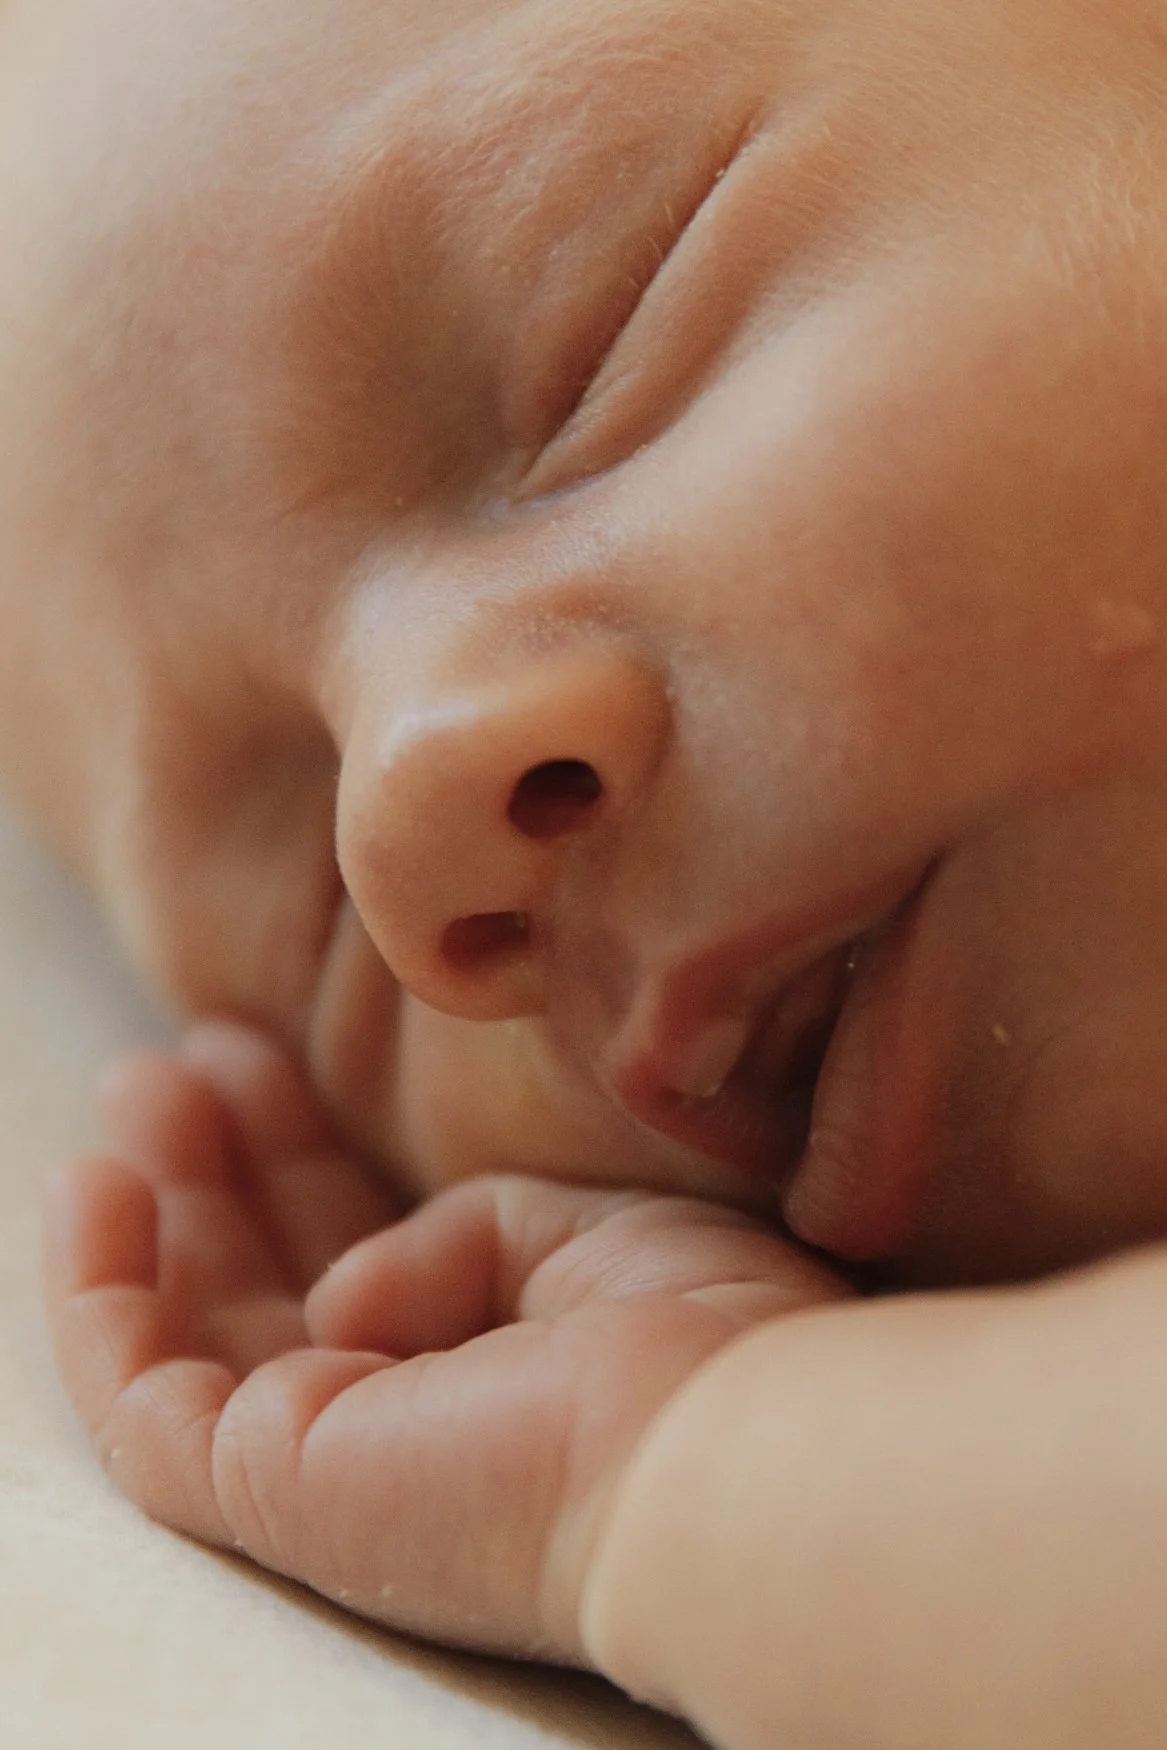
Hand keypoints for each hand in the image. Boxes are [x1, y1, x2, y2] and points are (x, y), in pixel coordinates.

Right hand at [45, 1022, 850, 1666]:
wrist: (717, 1443)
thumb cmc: (697, 1332)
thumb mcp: (585, 1235)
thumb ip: (464, 1234)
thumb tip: (350, 1289)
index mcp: (494, 1367)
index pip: (366, 1258)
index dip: (306, 1159)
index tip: (264, 1058)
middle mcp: (409, 1423)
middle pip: (280, 1285)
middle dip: (230, 1167)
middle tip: (193, 1055)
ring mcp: (336, 1465)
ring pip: (204, 1334)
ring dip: (164, 1204)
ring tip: (143, 1081)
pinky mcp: (271, 1486)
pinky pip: (142, 1397)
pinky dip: (98, 1291)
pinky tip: (91, 1178)